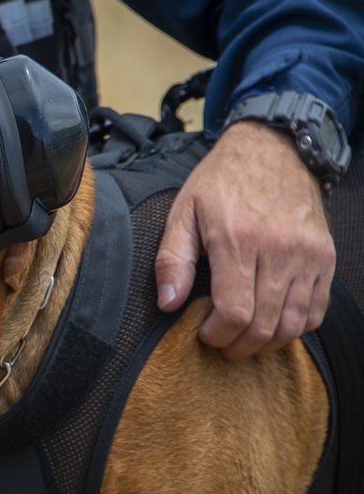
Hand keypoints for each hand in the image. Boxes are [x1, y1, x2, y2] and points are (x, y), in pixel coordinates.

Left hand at [154, 120, 334, 359]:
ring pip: (294, 323)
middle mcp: (279, 249)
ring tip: (246, 339)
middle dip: (240, 345)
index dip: (218, 335)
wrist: (272, 148)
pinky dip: (297, 325)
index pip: (235, 312)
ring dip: (268, 342)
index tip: (205, 334)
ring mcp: (308, 255)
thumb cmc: (222, 181)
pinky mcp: (325, 256)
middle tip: (223, 344)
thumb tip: (167, 304)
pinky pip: (317, 308)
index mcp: (238, 239)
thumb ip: (173, 260)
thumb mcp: (183, 212)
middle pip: (265, 324)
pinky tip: (274, 322)